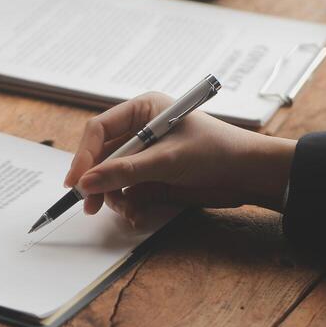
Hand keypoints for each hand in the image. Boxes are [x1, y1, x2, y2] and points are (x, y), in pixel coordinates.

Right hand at [64, 92, 295, 226]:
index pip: (99, 130)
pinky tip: (137, 215)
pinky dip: (128, 206)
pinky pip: (127, 193)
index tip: (76, 181)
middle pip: (101, 156)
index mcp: (143, 111)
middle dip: (96, 181)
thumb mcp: (168, 160)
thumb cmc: (217, 151)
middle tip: (90, 205)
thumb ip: (126, 171)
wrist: (249, 175)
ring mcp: (146, 156)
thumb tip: (87, 182)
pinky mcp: (153, 179)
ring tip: (127, 211)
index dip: (84, 155)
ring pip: (111, 178)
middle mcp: (140, 131)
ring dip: (113, 197)